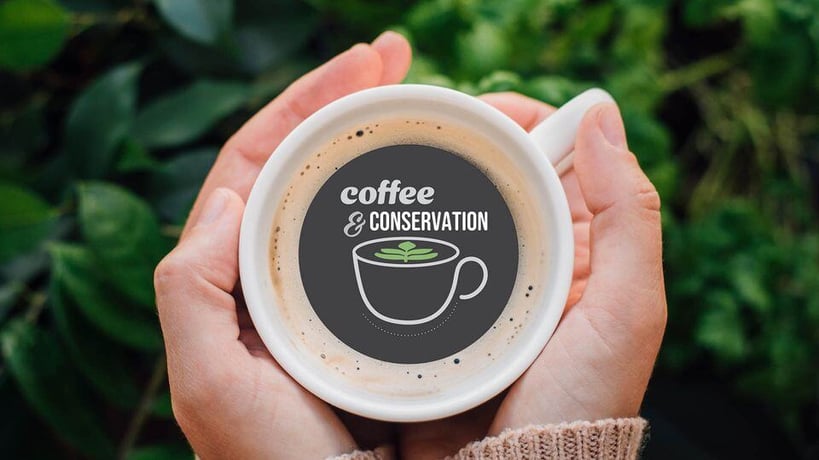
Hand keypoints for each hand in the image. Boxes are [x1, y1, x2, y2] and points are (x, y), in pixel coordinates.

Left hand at [153, 32, 410, 458]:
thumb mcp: (212, 385)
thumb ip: (193, 295)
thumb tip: (230, 198)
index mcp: (234, 277)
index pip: (259, 163)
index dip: (304, 103)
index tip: (362, 65)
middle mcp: (277, 272)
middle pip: (304, 162)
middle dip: (346, 99)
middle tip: (399, 59)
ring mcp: (326, 286)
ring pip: (344, 191)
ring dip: (378, 137)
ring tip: (423, 96)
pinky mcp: (370, 307)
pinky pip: (382, 235)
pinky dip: (405, 195)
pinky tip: (439, 173)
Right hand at [400, 95, 666, 457]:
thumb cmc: (580, 401)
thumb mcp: (626, 309)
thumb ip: (628, 215)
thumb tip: (602, 117)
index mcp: (585, 249)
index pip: (559, 160)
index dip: (529, 122)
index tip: (487, 110)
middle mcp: (537, 259)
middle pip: (503, 176)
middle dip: (470, 144)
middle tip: (429, 130)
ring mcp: (485, 282)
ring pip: (461, 210)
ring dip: (435, 181)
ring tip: (397, 161)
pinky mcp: (442, 307)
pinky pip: (426, 253)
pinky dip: (409, 228)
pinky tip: (384, 214)